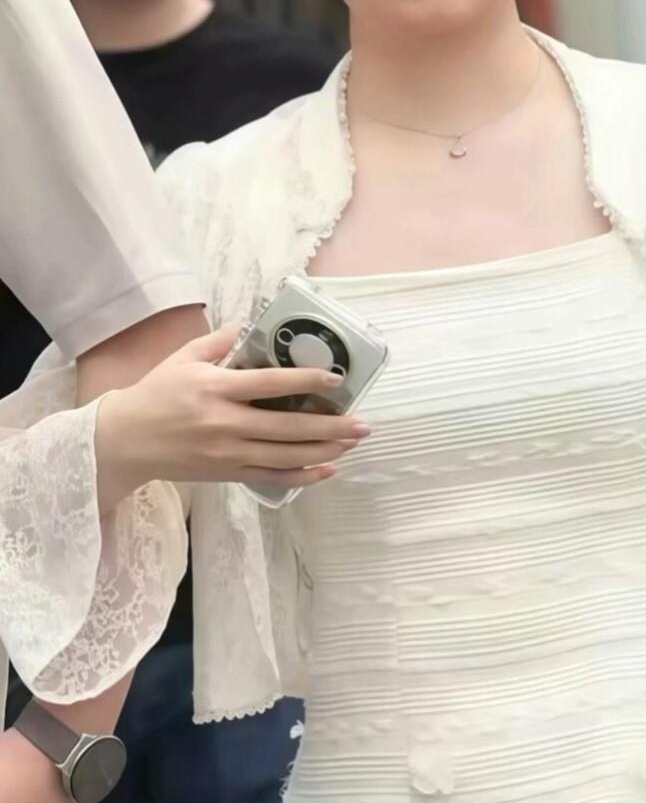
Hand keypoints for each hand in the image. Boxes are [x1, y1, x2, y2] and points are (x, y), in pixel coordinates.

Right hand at [93, 323, 369, 505]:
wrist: (126, 441)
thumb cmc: (155, 394)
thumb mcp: (181, 359)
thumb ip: (216, 341)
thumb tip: (247, 325)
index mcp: (216, 389)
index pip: (269, 384)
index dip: (305, 381)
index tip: (335, 378)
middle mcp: (226, 423)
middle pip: (287, 427)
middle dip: (330, 426)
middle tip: (362, 423)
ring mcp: (228, 452)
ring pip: (285, 455)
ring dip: (324, 451)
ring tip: (351, 443)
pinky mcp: (228, 472)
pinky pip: (271, 476)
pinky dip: (301, 475)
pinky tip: (326, 469)